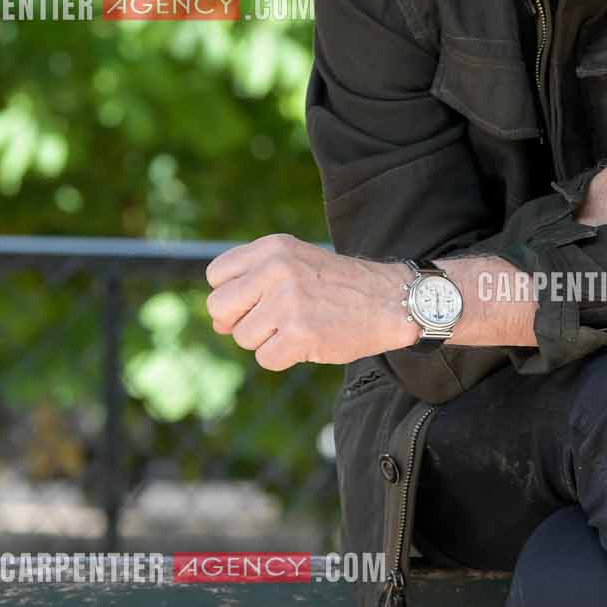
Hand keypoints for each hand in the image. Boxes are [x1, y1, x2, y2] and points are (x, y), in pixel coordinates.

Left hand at [205, 236, 417, 369]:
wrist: (390, 301)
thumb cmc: (338, 286)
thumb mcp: (294, 265)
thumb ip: (252, 286)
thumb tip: (217, 325)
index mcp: (272, 248)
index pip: (216, 275)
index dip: (232, 295)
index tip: (257, 300)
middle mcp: (276, 270)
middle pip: (219, 307)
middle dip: (240, 321)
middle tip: (274, 320)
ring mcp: (287, 302)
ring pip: (242, 338)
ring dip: (267, 341)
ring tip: (298, 327)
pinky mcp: (299, 334)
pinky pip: (266, 359)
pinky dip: (284, 358)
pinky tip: (308, 342)